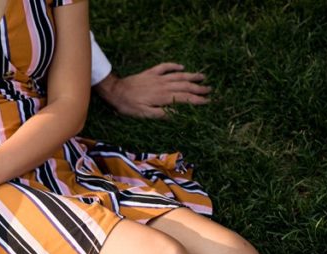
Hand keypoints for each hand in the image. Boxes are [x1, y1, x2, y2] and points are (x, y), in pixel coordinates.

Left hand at [94, 63, 210, 118]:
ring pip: (178, 75)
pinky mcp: (151, 72)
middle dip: (198, 87)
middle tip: (210, 89)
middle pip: (185, 85)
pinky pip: (165, 66)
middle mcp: (163, 85)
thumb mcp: (144, 114)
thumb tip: (178, 114)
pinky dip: (174, 66)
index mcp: (163, 96)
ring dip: (191, 75)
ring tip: (202, 76)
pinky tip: (181, 66)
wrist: (116, 91)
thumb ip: (161, 113)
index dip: (197, 100)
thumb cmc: (129, 106)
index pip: (184, 98)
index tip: (208, 101)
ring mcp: (157, 77)